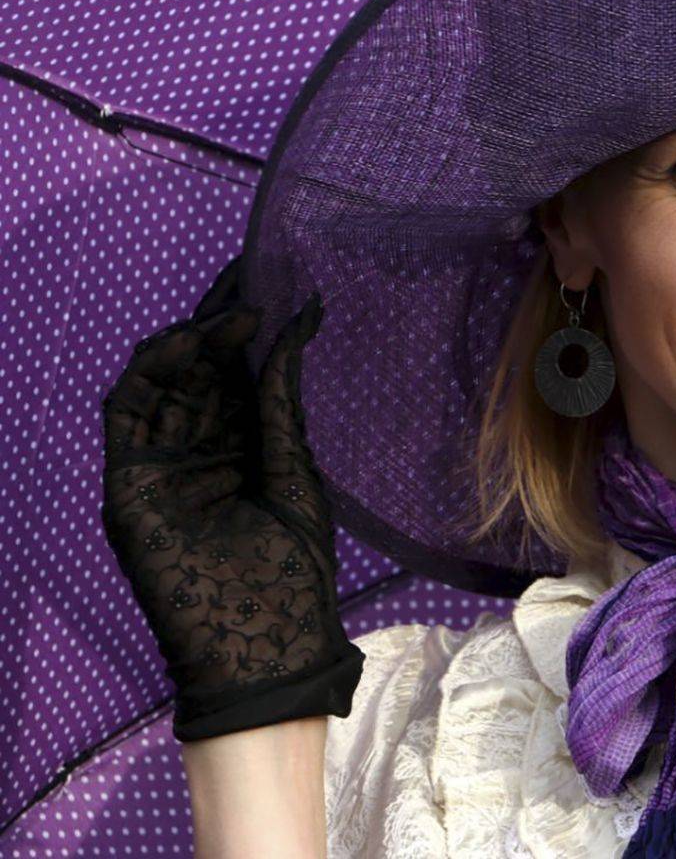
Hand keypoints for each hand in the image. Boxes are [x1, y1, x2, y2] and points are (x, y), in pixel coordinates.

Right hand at [100, 256, 362, 740]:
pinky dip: (150, 374)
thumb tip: (301, 318)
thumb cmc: (293, 571)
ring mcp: (159, 470)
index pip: (235, 376)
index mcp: (243, 451)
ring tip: (232, 309)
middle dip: (219, 321)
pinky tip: (189, 342)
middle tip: (249, 274)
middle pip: (197, 373)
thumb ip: (282, 399)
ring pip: (159, 386)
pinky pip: (126, 418)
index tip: (271, 278)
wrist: (268, 648)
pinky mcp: (127, 490)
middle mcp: (198, 454)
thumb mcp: (294, 469)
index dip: (247, 329)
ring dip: (189, 342)